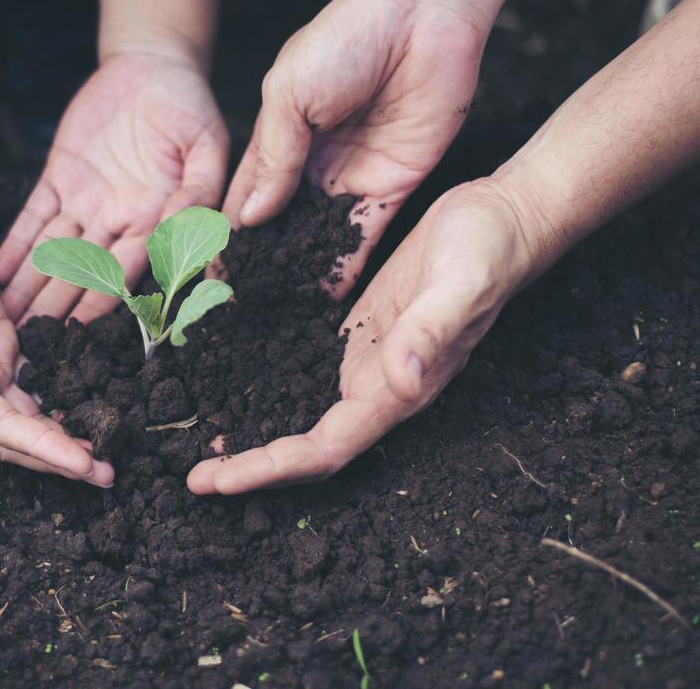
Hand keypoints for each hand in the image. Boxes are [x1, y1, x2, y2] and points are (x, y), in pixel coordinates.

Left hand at [0, 48, 229, 322]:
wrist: (150, 66)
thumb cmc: (187, 104)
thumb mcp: (206, 144)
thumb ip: (199, 189)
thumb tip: (194, 232)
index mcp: (155, 217)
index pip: (126, 269)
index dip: (102, 302)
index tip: (81, 334)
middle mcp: (118, 218)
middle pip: (84, 273)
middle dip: (58, 309)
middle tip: (33, 347)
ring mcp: (87, 201)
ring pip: (55, 253)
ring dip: (32, 288)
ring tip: (8, 322)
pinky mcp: (61, 178)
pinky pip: (34, 217)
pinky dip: (17, 246)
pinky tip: (0, 274)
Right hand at [0, 207, 113, 485]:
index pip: (3, 430)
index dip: (43, 450)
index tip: (83, 465)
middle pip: (24, 433)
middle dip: (64, 456)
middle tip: (109, 472)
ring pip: (36, 410)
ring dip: (69, 430)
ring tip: (111, 444)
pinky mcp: (2, 339)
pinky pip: (41, 372)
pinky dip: (66, 388)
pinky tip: (99, 396)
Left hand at [187, 179, 539, 493]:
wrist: (506, 219)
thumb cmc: (489, 249)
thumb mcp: (459, 282)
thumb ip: (431, 333)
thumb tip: (399, 382)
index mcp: (398, 388)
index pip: (326, 448)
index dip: (272, 469)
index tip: (221, 480)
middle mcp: (377, 385)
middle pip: (306, 446)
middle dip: (250, 466)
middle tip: (193, 477)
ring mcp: (364, 360)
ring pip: (299, 412)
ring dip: (253, 433)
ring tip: (199, 441)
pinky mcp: (356, 331)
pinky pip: (302, 370)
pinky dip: (264, 384)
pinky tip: (228, 377)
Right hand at [225, 0, 487, 293]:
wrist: (422, 17)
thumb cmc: (347, 37)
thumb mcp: (289, 93)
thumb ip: (272, 157)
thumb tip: (248, 218)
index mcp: (279, 133)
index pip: (245, 195)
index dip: (227, 233)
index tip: (206, 272)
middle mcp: (312, 161)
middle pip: (281, 224)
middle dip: (262, 263)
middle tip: (239, 307)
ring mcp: (352, 175)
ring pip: (320, 237)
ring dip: (302, 272)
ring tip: (279, 314)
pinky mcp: (394, 184)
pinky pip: (366, 235)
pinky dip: (346, 265)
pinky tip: (327, 298)